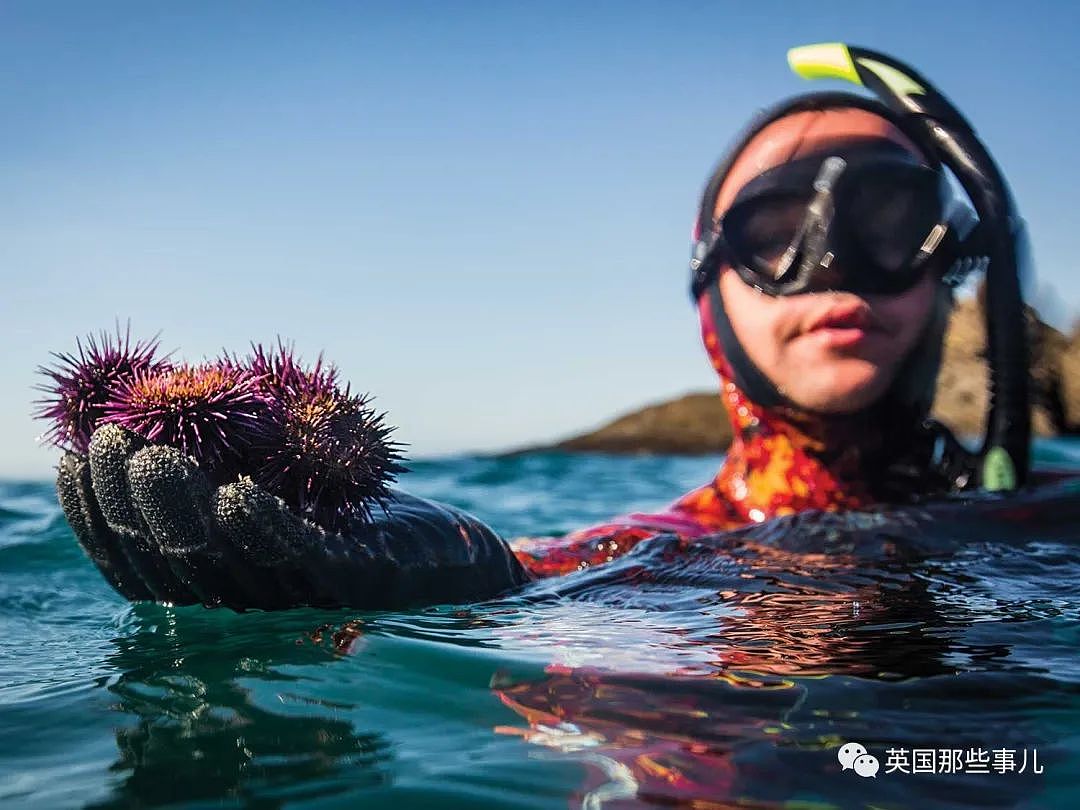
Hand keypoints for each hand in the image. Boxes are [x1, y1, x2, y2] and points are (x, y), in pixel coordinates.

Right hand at [57, 424, 529, 610]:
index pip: (146, 564)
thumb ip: (239, 468)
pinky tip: (237, 491)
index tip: (74, 457)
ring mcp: (312, 597)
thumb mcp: (295, 490)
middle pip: (177, 563)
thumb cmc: (370, 520)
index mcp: (235, 584)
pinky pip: (305, 558)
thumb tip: (171, 412)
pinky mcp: (363, 583)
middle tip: (108, 440)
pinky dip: (267, 526)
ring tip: (152, 453)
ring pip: (229, 560)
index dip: (101, 518)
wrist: (466, 563)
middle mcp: (263, 603)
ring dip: (183, 507)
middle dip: (131, 502)